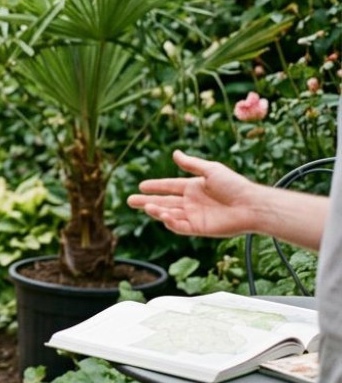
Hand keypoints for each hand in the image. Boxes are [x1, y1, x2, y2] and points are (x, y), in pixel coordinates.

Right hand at [127, 150, 263, 237]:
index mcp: (193, 188)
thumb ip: (191, 164)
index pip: (169, 186)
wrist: (251, 205)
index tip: (141, 185)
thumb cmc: (235, 186)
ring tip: (146, 206)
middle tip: (130, 200)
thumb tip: (175, 153)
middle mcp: (191, 202)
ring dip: (156, 211)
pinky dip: (170, 222)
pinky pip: (180, 227)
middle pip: (164, 202)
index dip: (155, 186)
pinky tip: (163, 215)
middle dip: (147, 201)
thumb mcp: (211, 170)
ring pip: (169, 215)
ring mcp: (194, 216)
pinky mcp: (199, 228)